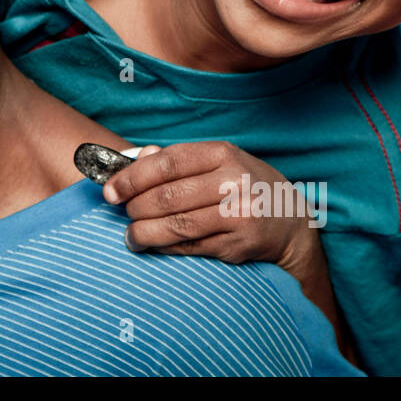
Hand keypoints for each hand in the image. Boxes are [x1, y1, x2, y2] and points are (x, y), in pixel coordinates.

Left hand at [102, 140, 314, 263]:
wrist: (291, 221)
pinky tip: (154, 244)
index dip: (132, 177)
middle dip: (135, 207)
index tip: (109, 190)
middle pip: (168, 196)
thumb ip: (176, 160)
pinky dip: (165, 247)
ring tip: (131, 235)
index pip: (167, 163)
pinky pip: (191, 247)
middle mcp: (233, 181)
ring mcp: (239, 214)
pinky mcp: (239, 244)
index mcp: (222, 153)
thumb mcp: (217, 162)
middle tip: (122, 212)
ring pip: (177, 225)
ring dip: (145, 232)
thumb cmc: (242, 186)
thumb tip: (134, 160)